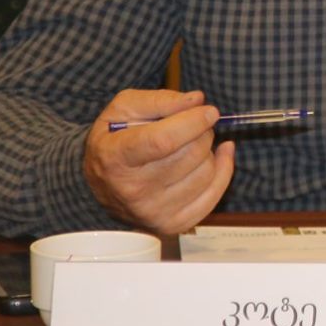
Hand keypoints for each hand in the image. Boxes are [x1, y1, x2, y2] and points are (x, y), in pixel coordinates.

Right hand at [82, 89, 235, 233]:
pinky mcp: (172, 225)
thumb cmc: (116, 139)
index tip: (210, 111)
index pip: (163, 141)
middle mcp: (132, 190)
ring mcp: (152, 212)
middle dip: (202, 132)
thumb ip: (160, 100)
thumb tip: (197, 101)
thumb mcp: (124, 108)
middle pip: (190, 154)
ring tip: (191, 144)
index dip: (192, 123)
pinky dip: (223, 170)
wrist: (102, 181)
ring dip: (208, 151)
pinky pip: (214, 193)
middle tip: (194, 125)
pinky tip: (218, 156)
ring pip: (206, 171)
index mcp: (116, 157)